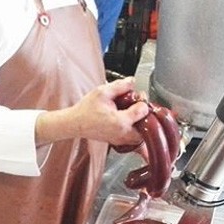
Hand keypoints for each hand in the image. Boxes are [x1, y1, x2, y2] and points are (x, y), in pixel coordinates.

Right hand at [35, 78, 149, 146]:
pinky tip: (128, 120)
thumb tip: (132, 81)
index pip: (143, 110)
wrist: (75, 123)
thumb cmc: (86, 110)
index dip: (141, 101)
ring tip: (133, 112)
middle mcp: (123, 134)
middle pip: (148, 126)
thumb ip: (120, 85)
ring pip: (143, 134)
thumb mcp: (102, 92)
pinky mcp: (119, 142)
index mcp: (121, 121)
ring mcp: (121, 140)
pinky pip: (135, 139)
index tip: (135, 97)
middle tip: (137, 105)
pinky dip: (136, 129)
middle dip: (145, 114)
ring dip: (141, 122)